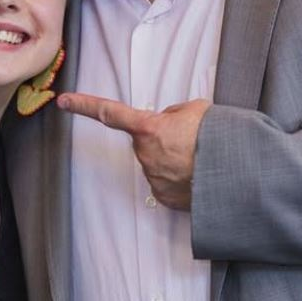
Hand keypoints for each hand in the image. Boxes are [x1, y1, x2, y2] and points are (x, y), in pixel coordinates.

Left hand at [57, 93, 210, 210]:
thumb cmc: (218, 137)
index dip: (84, 105)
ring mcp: (154, 179)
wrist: (237, 176)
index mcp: (149, 128)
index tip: (64, 101)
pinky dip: (180, 179)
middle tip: (190, 139)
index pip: (110, 112)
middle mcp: (145, 155)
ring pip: (157, 162)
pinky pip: (167, 183)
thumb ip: (173, 114)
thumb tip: (168, 122)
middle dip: (162, 138)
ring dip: (173, 159)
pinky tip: (198, 176)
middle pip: (146, 141)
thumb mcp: (196, 110)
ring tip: (200, 159)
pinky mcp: (165, 198)